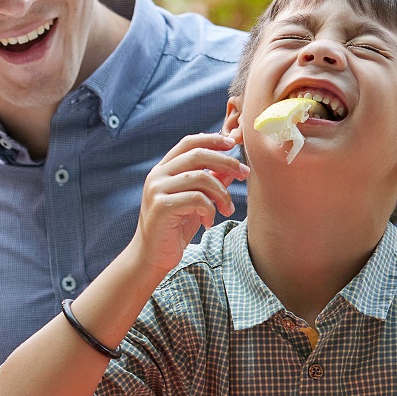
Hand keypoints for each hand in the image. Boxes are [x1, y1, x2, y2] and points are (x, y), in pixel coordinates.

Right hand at [130, 132, 246, 281]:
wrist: (152, 256)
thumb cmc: (174, 228)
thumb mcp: (195, 201)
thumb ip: (208, 182)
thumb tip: (231, 168)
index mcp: (163, 169)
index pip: (188, 143)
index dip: (212, 140)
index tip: (233, 144)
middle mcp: (157, 175)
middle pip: (197, 155)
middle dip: (226, 162)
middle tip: (244, 174)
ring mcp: (157, 190)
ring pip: (201, 177)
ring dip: (221, 193)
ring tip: (227, 209)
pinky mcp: (161, 207)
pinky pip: (197, 199)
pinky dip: (210, 210)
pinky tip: (208, 223)